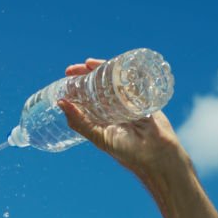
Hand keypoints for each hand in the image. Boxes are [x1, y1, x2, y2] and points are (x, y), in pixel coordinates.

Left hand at [58, 58, 187, 178]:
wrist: (157, 154)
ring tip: (88, 63)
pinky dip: (124, 69)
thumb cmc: (127, 151)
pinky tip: (114, 63)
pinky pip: (133, 80)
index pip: (85, 98)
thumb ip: (80, 123)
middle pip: (97, 85)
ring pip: (113, 80)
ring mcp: (128, 101)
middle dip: (85, 75)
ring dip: (101, 69)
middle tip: (72, 70)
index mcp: (102, 118)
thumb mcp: (99, 137)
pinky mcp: (143, 96)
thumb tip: (61, 103)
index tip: (65, 79)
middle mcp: (113, 108)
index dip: (75, 88)